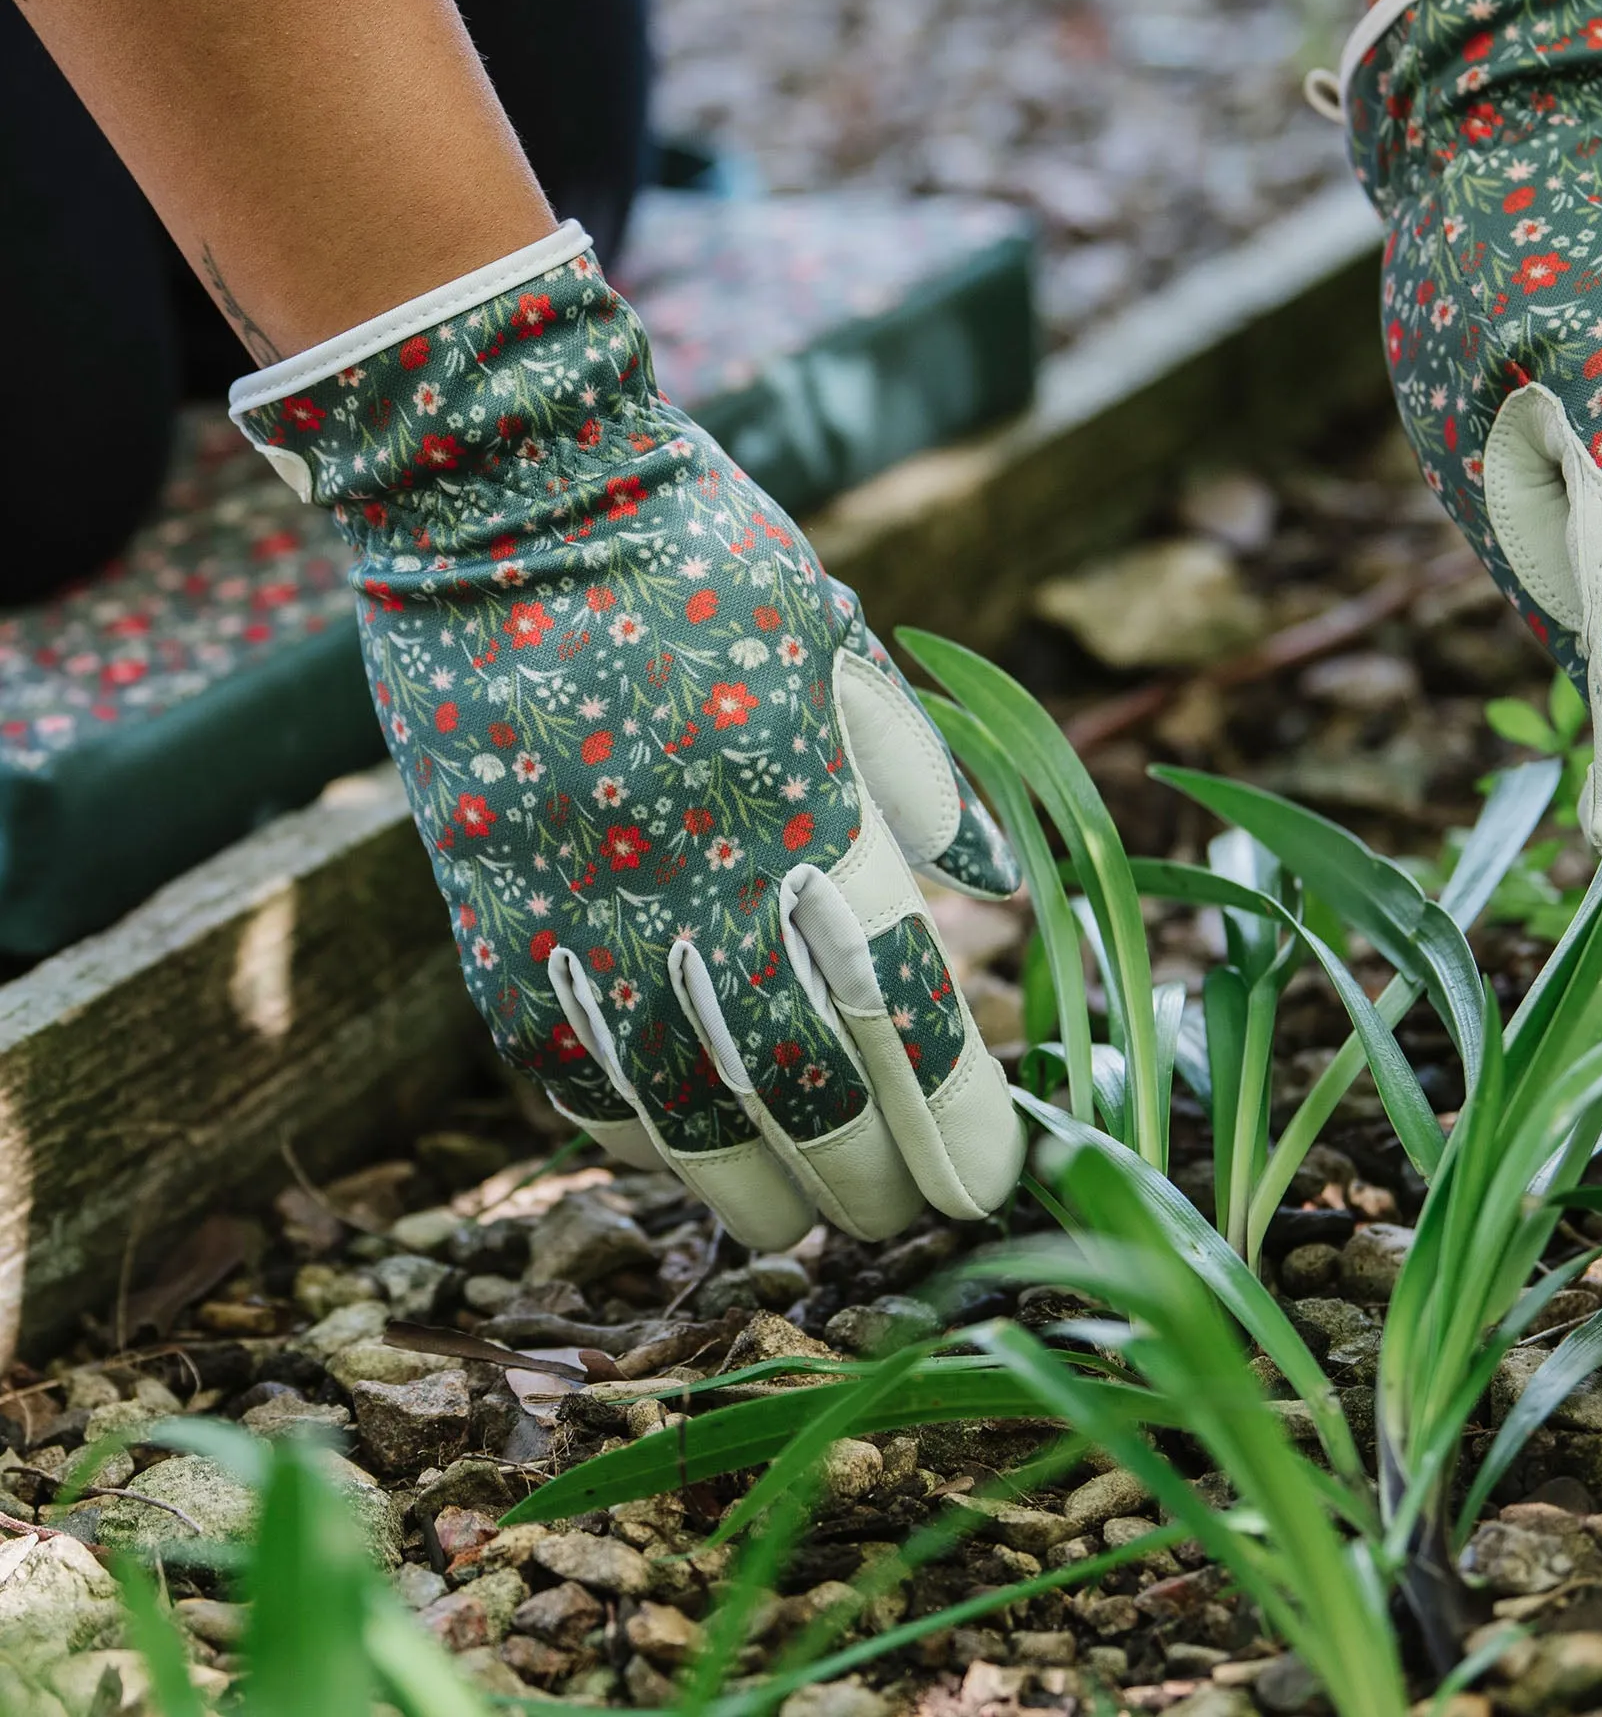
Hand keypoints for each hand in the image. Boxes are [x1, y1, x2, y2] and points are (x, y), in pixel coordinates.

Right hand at [230, 226, 1025, 1248]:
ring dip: (746, 1185)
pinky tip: (669, 1156)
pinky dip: (621, 1125)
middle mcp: (693, 872)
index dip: (954, 1111)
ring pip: (673, 1102)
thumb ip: (919, 771)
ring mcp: (577, 897)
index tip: (992, 1178)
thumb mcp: (836, 635)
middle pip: (798, 1081)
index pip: (897, 1001)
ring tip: (796, 1228)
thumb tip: (995, 885)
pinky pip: (553, 1056)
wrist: (501, 496)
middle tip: (903, 1221)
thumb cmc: (696, 555)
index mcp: (800, 799)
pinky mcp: (485, 902)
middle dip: (865, 1173)